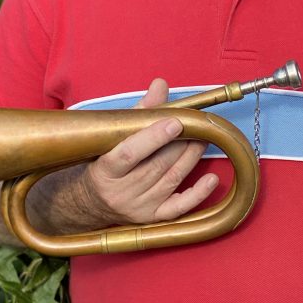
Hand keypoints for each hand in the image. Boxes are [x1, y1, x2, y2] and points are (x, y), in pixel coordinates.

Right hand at [79, 78, 218, 225]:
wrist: (91, 202)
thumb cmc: (104, 162)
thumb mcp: (114, 136)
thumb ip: (139, 111)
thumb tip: (160, 85)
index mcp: (105, 169)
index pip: (129, 153)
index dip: (154, 137)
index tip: (175, 122)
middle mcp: (120, 192)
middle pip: (156, 165)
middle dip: (181, 143)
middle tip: (198, 126)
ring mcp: (137, 207)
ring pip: (170, 180)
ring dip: (191, 157)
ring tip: (204, 139)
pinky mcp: (151, 218)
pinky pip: (178, 207)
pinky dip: (197, 194)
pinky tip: (211, 178)